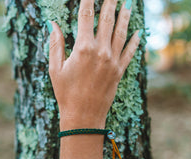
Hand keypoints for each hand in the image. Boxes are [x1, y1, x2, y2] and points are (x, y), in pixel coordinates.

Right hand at [47, 0, 142, 130]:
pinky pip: (129, 52)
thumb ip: (56, 44)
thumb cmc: (66, 94)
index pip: (86, 16)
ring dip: (125, 17)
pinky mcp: (119, 72)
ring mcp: (112, 61)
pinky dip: (135, 41)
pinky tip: (138, 32)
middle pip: (107, 20)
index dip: (88, 0)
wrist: (83, 116)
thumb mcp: (55, 69)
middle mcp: (100, 51)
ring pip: (120, 33)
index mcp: (83, 48)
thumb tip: (52, 24)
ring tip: (128, 4)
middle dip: (110, 3)